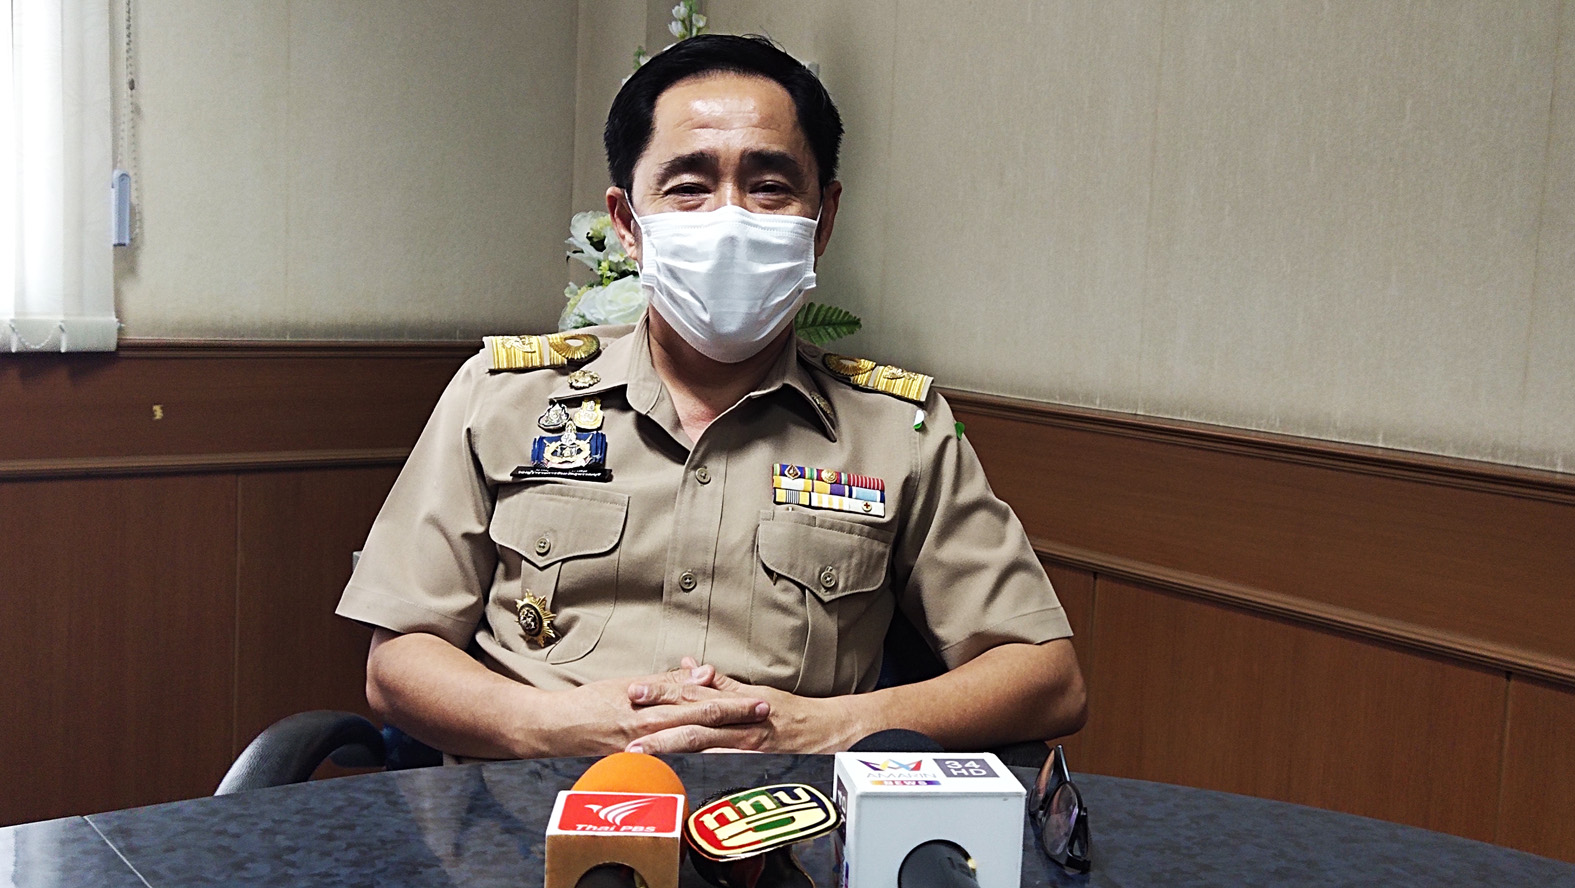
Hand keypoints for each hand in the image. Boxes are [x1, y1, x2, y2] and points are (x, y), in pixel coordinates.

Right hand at [542, 662, 768, 755]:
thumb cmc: (592, 703)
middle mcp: (651, 727)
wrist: (557, 728)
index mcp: (651, 703)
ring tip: (752, 739)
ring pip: (692, 743)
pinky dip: (697, 758)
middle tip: (765, 713)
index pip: (699, 699)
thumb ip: (668, 683)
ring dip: (724, 740)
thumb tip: (702, 673)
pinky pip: (673, 760)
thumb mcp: (631, 684)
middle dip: (735, 717)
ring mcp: (645, 748)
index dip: (730, 699)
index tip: (757, 698)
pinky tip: (718, 762)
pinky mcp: (638, 763)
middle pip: (702, 720)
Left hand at [624, 663, 862, 754]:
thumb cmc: (787, 711)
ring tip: (642, 751)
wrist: (826, 729)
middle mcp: (736, 716)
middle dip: (658, 717)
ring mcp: (745, 739)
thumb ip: (718, 681)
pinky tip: (683, 770)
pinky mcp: (755, 758)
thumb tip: (687, 664)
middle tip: (627, 720)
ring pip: (703, 738)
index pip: (691, 690)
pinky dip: (703, 763)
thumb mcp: (751, 690)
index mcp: (732, 698)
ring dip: (670, 743)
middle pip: (692, 712)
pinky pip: (724, 760)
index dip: (662, 689)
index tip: (634, 691)